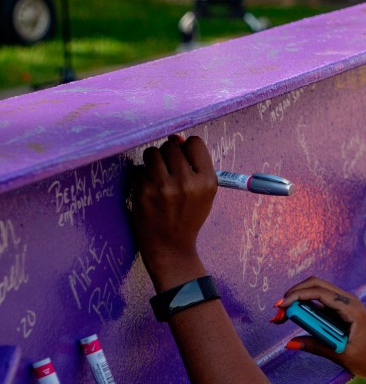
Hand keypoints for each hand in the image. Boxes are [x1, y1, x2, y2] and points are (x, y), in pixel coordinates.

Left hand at [131, 135, 216, 278]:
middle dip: (168, 155)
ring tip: (157, 178)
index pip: (194, 142)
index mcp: (207, 181)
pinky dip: (143, 176)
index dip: (186, 147)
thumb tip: (176, 137)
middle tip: (168, 171)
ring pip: (153, 152)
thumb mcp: (204, 193)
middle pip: (172, 145)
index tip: (182, 158)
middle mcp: (188, 182)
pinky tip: (149, 191)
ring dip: (152, 162)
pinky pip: (140, 168)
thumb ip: (194, 165)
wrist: (171, 246)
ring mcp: (165, 187)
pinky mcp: (145, 191)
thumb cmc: (188, 216)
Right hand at [275, 277, 365, 381]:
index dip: (297, 296)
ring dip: (298, 299)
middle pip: (316, 285)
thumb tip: (289, 344)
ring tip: (281, 317)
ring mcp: (345, 304)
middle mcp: (349, 301)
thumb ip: (315, 347)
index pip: (320, 293)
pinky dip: (305, 307)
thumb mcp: (340, 355)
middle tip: (277, 312)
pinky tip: (293, 317)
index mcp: (352, 308)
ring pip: (316, 291)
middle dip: (294, 295)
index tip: (280, 307)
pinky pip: (320, 302)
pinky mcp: (341, 311)